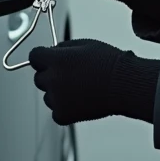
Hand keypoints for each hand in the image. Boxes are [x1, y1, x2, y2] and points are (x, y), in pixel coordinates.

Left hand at [29, 38, 159, 124]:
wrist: (125, 85)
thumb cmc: (111, 64)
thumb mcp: (87, 44)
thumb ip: (64, 47)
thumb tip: (53, 51)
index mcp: (57, 59)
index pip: (34, 56)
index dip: (43, 57)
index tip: (48, 60)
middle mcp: (52, 79)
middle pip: (39, 77)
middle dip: (50, 75)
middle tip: (71, 76)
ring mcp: (56, 99)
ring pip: (47, 95)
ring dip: (57, 93)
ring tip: (81, 89)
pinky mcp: (62, 115)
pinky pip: (56, 111)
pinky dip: (65, 108)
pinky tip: (81, 101)